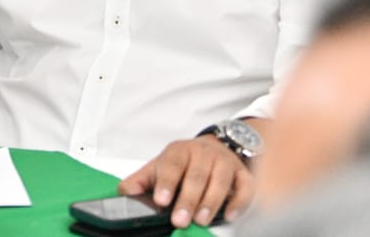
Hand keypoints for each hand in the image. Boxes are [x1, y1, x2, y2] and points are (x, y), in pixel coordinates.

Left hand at [119, 133, 255, 228]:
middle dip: (188, 200)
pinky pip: (245, 187)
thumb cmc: (184, 162)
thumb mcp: (160, 166)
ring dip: (211, 202)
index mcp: (179, 151)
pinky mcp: (243, 174)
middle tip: (180, 220)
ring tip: (201, 220)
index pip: (172, 164)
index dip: (167, 182)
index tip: (160, 200)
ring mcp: (225, 163)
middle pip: (197, 176)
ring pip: (220, 181)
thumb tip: (124, 192)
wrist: (214, 147)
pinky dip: (239, 201)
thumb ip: (142, 180)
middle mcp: (203, 153)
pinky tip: (229, 215)